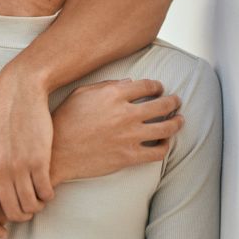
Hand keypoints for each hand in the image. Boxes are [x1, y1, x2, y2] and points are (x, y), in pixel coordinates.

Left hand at [0, 69, 54, 238]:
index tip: (0, 233)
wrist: (20, 93)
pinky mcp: (40, 159)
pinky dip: (47, 195)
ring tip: (37, 201)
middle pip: (11, 212)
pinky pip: (46, 190)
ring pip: (31, 204)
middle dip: (19, 218)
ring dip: (36, 207)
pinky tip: (47, 190)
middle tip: (25, 212)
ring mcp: (20, 165)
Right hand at [50, 79, 182, 184]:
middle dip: (173, 101)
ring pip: (166, 128)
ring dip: (177, 122)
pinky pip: (157, 152)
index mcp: (113, 95)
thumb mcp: (81, 93)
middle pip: (162, 104)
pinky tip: (165, 143)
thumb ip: (106, 85)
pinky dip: (165, 147)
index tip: (159, 88)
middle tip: (177, 101)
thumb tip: (128, 82)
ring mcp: (129, 136)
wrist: (58, 153)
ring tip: (180, 120)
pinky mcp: (129, 156)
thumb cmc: (65, 121)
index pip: (146, 86)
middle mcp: (125, 114)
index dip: (157, 86)